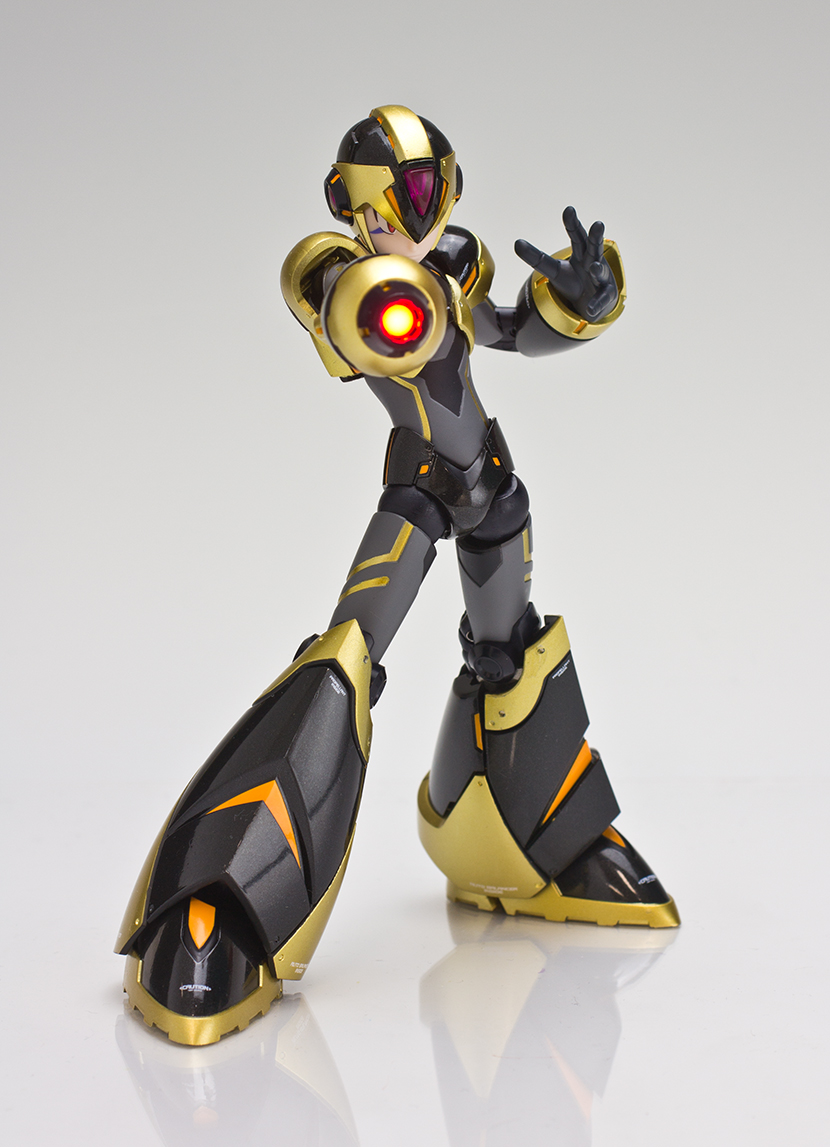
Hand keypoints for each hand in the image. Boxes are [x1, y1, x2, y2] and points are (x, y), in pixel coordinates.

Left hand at [515, 206, 617, 321]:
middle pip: (594, 246)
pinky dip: (596, 304)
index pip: (575, 235)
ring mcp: (601, 277)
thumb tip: (516, 242)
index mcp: (580, 251)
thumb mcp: (553, 269)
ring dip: (597, 269)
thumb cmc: (573, 279)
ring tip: (593, 268)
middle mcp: (592, 260)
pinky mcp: (606, 295)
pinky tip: (590, 310)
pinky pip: (601, 299)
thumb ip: (536, 257)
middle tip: (598, 224)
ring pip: (600, 270)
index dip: (572, 223)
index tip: (569, 209)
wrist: (593, 300)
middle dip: (596, 236)